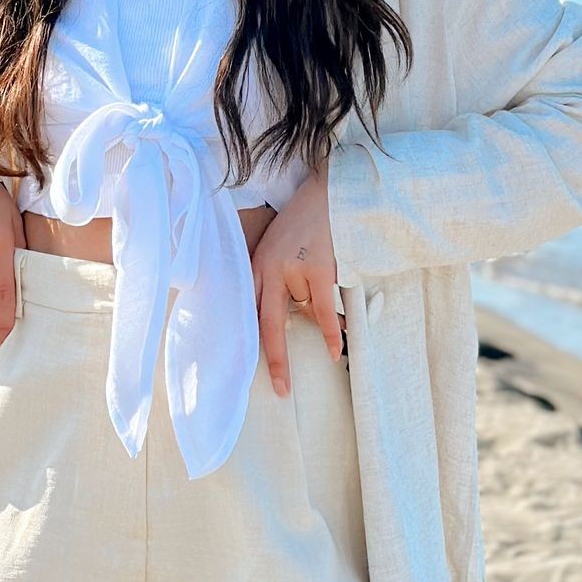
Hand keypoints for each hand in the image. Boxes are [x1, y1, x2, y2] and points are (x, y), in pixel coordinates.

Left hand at [251, 169, 343, 395]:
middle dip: (276, 360)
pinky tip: (334, 351)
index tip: (249, 370)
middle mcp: (267, 269)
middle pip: (268, 326)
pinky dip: (331, 332)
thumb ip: (277, 281)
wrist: (326, 192)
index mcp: (255, 265)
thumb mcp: (278, 249)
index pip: (247, 310)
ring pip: (307, 309)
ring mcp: (291, 270)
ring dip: (320, 308)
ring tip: (324, 292)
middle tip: (281, 389)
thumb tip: (293, 321)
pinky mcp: (316, 269)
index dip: (248, 341)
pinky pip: (323, 311)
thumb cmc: (303, 223)